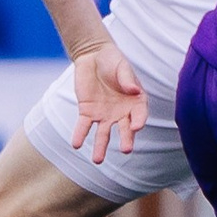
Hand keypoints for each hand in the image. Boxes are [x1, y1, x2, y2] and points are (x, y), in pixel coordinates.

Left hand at [68, 38, 146, 162]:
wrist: (93, 56)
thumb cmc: (113, 61)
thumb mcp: (122, 67)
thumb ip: (127, 79)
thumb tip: (133, 90)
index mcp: (135, 101)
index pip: (140, 114)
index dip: (139, 120)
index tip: (136, 127)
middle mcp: (121, 112)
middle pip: (124, 129)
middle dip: (125, 139)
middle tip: (126, 150)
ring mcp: (104, 114)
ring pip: (103, 133)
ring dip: (100, 147)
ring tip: (97, 160)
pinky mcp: (87, 112)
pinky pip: (83, 126)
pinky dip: (80, 135)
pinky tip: (76, 144)